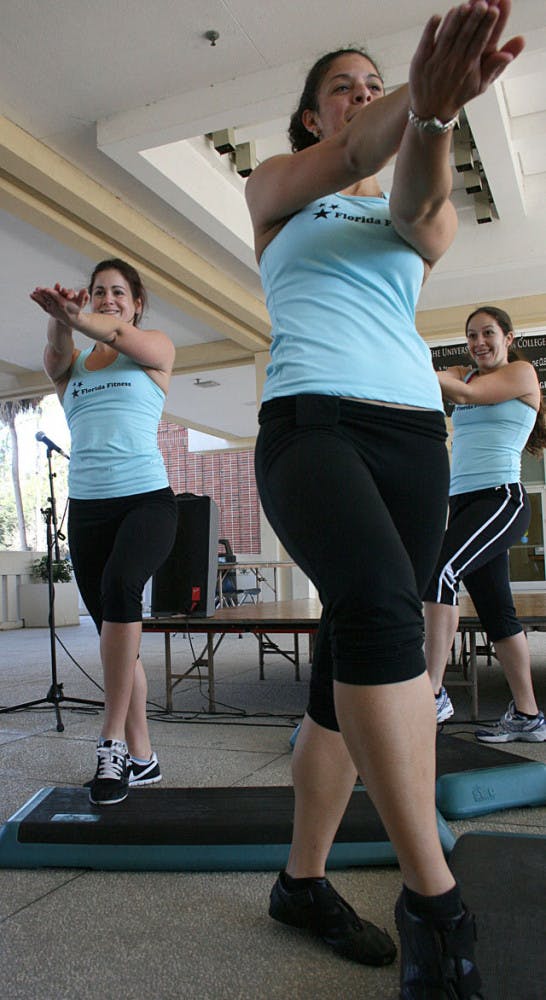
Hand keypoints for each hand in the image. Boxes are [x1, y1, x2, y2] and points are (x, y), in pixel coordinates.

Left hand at [30, 284, 89, 326]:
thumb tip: (86, 289)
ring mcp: (52, 309)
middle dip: (43, 294)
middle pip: (48, 298)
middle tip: (37, 288)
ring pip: (44, 301)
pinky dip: (36, 300)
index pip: (56, 297)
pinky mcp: (49, 310)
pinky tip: (31, 295)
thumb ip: (82, 296)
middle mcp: (56, 307)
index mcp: (63, 304)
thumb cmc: (76, 309)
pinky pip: (41, 304)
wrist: (72, 320)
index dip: (51, 293)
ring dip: (38, 296)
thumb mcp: (80, 302)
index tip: (46, 289)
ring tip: (32, 292)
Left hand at [409, 0, 524, 121]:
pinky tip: (437, 16)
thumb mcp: (480, 85)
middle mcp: (453, 63)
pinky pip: (426, 42)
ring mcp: (436, 62)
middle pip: (466, 36)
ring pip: (447, 36)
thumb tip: (509, 55)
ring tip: (465, 5)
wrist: (432, 110)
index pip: (481, 41)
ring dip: (456, 20)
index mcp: (469, 66)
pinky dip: (431, 29)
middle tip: (483, 2)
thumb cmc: (458, 94)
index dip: (487, 25)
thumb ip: (494, 67)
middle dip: (475, 18)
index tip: (494, 10)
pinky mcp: (420, 61)